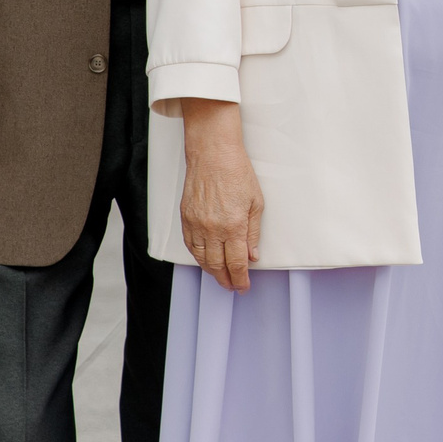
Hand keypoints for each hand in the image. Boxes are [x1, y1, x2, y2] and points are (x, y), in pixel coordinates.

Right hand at [179, 99, 263, 291]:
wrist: (213, 154)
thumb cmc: (238, 173)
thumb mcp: (256, 203)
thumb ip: (253, 233)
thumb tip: (253, 256)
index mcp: (234, 226)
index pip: (237, 263)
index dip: (240, 279)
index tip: (243, 287)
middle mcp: (213, 229)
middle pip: (217, 265)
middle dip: (226, 279)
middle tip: (232, 286)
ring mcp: (196, 224)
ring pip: (201, 258)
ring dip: (211, 271)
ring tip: (220, 276)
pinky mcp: (186, 218)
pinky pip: (190, 245)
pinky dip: (198, 257)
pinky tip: (204, 260)